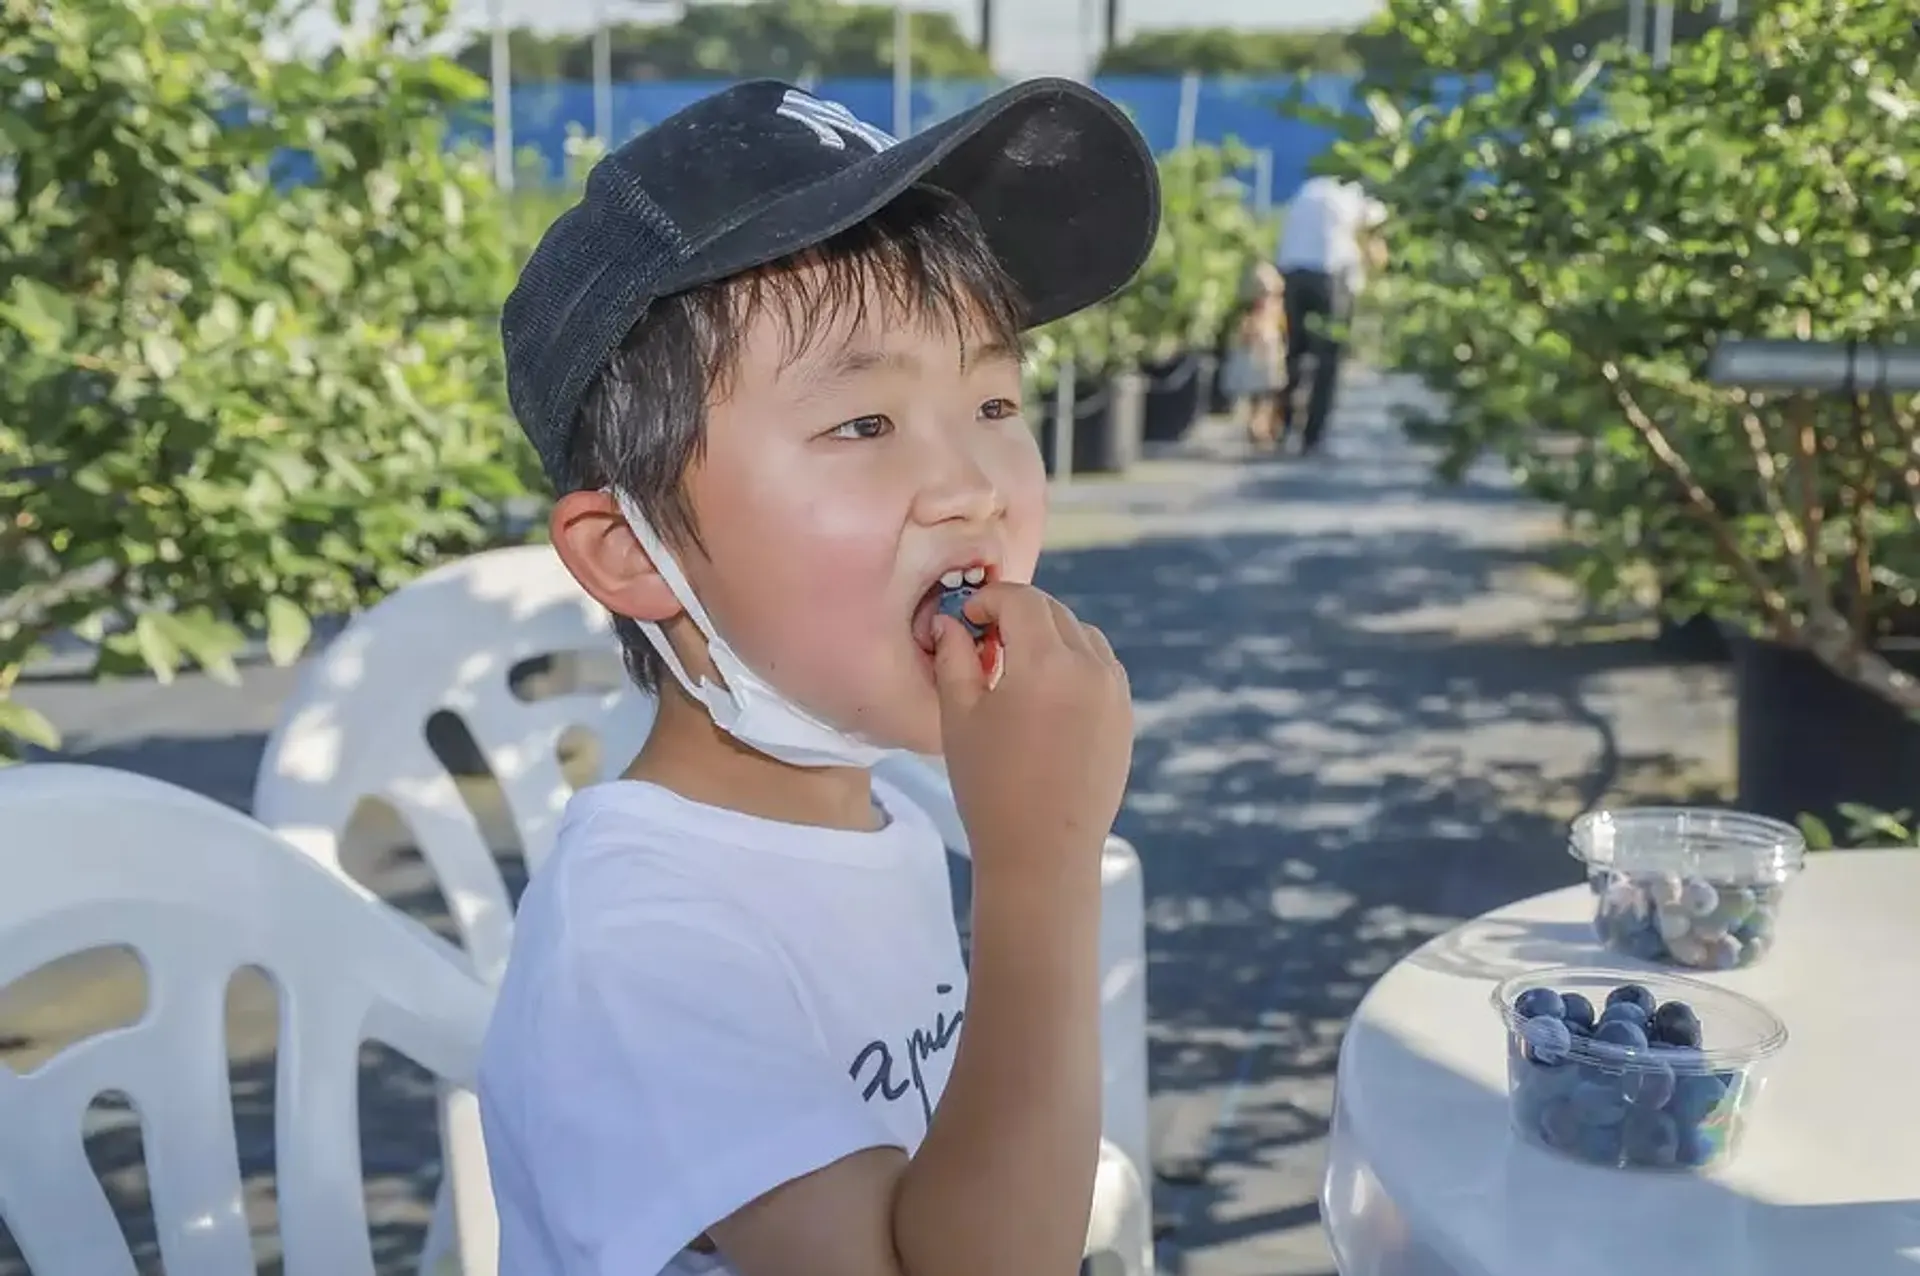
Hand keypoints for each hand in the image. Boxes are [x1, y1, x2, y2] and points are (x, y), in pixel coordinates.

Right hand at [929, 583, 1131, 876]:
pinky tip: (1048, 691)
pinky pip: (1102, 666)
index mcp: (1046, 662)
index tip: (967, 619)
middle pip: (1054, 612)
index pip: (1021, 600)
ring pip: (1083, 635)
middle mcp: (1090, 667)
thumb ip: (954, 659)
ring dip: (1049, 634)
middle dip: (1017, 614)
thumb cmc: (990, 787)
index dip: (989, 600)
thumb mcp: (960, 718)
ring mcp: (1115, 692)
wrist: (1044, 853)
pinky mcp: (1126, 716)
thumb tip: (950, 623)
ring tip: (1018, 666)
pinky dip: (1075, 660)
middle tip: (986, 640)